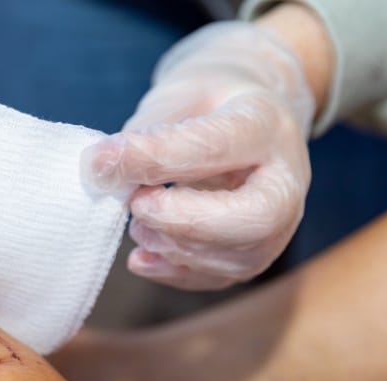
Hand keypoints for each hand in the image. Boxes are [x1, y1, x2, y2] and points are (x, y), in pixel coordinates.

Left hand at [83, 22, 314, 289]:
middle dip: (183, 220)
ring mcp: (277, 226)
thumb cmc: (208, 103)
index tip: (100, 162)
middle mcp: (286, 181)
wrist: (244, 119)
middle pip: (253, 219)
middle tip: (136, 203)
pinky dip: (172, 271)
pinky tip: (142, 255)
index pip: (216, 147)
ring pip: (234, 257)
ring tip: (138, 223)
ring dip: (171, 245)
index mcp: (266, 124)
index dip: (155, 158)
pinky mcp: (253, 256)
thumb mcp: (180, 95)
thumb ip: (146, 132)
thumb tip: (100, 171)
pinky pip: (216, 277)